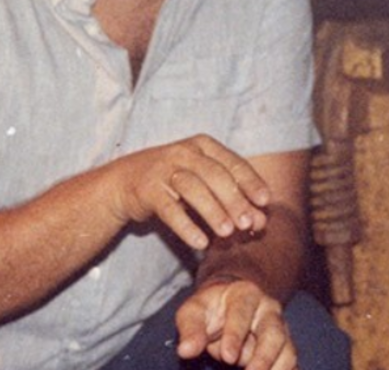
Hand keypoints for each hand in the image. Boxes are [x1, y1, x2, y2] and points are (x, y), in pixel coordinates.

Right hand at [109, 135, 270, 249]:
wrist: (124, 182)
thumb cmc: (174, 183)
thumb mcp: (204, 185)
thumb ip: (233, 200)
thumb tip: (261, 222)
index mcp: (202, 146)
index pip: (232, 163)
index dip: (250, 182)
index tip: (265, 201)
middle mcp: (183, 152)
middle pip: (214, 175)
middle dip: (234, 200)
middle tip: (248, 223)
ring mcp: (162, 169)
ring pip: (192, 188)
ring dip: (212, 211)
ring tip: (228, 233)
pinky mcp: (147, 189)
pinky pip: (169, 208)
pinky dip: (186, 226)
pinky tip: (200, 242)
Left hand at [175, 277, 296, 369]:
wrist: (229, 305)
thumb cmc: (210, 309)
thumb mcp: (193, 311)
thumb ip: (190, 329)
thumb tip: (185, 351)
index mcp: (245, 294)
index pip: (242, 313)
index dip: (235, 336)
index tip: (227, 357)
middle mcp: (269, 311)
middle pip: (273, 333)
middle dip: (263, 356)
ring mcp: (281, 330)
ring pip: (287, 351)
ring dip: (276, 368)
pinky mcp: (286, 349)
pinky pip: (291, 364)